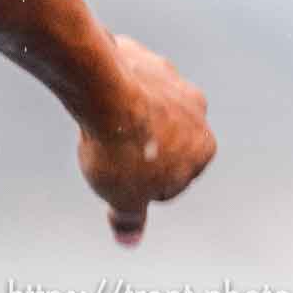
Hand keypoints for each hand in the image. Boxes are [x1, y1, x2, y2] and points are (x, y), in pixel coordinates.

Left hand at [77, 33, 214, 246]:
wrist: (101, 89)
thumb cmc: (120, 148)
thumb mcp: (124, 196)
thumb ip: (130, 217)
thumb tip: (128, 239)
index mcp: (204, 146)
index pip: (173, 177)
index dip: (139, 182)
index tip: (120, 175)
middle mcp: (195, 108)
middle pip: (160, 137)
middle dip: (135, 145)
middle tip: (105, 147)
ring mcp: (168, 76)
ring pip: (141, 105)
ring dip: (120, 115)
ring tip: (94, 122)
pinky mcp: (137, 54)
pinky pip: (119, 79)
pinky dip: (105, 88)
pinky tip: (87, 94)